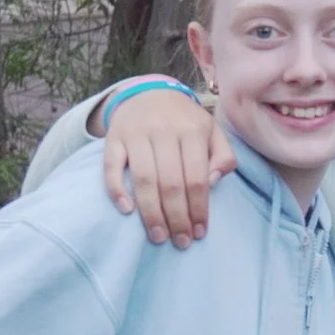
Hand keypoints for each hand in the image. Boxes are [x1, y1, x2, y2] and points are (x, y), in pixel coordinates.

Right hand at [100, 86, 234, 244]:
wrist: (148, 92)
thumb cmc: (185, 120)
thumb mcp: (212, 131)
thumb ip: (223, 155)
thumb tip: (212, 182)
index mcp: (192, 130)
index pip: (197, 177)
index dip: (199, 208)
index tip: (200, 232)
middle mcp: (163, 130)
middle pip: (171, 183)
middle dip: (177, 218)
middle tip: (180, 242)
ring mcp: (136, 134)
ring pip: (144, 179)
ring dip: (151, 213)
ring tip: (159, 236)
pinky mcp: (113, 138)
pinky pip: (111, 167)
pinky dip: (116, 190)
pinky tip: (127, 211)